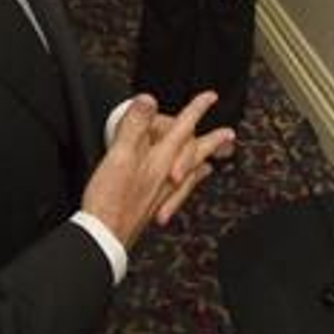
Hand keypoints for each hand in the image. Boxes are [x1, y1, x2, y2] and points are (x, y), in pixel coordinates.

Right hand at [80, 93, 235, 247]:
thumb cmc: (111, 199)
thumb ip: (134, 126)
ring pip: (192, 172)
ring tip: (215, 157)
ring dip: (204, 159)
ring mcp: (162, 191)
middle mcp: (166, 175)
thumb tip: (148, 100)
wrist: (105, 236)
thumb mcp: (119, 155)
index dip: (196, 109)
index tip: (209, 97)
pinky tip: (185, 183)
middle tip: (228, 133)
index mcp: (160, 158)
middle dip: (212, 140)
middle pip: (195, 153)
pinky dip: (190, 180)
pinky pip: (181, 188)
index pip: (183, 128)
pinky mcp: (154, 205)